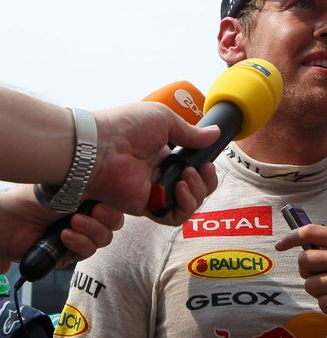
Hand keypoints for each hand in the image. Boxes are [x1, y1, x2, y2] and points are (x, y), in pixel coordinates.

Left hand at [0, 185, 123, 272]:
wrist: (11, 220)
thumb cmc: (35, 199)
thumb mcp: (70, 186)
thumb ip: (95, 187)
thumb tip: (115, 187)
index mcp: (91, 201)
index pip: (116, 208)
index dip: (113, 209)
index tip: (102, 205)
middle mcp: (89, 218)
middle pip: (114, 225)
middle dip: (104, 221)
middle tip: (92, 212)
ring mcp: (81, 236)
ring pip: (103, 240)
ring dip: (90, 232)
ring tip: (71, 224)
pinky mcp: (70, 253)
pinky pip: (86, 253)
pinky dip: (78, 243)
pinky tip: (64, 236)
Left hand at [88, 102, 218, 222]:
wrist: (100, 144)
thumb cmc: (127, 126)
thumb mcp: (164, 119)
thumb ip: (191, 132)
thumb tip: (214, 134)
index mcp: (165, 155)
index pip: (194, 169)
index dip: (205, 169)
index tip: (206, 162)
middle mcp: (161, 175)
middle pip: (196, 189)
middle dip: (205, 182)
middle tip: (199, 170)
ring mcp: (154, 192)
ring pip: (188, 205)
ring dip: (196, 193)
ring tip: (186, 178)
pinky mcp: (146, 207)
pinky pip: (172, 217)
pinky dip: (184, 206)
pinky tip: (179, 189)